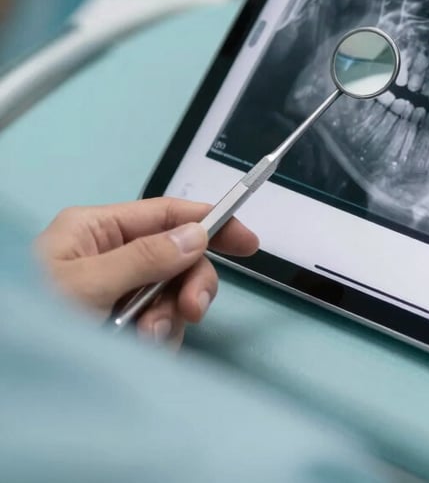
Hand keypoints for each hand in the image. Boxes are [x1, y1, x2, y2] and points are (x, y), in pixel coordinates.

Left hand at [35, 197, 258, 346]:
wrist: (4, 371)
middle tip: (192, 310)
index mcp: (96, 230)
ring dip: (165, 321)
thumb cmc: (25, 312)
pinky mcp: (114, 326)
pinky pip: (155, 327)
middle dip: (188, 285)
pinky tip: (132, 349)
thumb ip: (144, 258)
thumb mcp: (85, 284)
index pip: (167, 214)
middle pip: (177, 258)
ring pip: (169, 298)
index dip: (211, 221)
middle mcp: (108, 257)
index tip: (248, 240)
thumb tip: (195, 236)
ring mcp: (112, 294)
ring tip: (138, 340)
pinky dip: (153, 341)